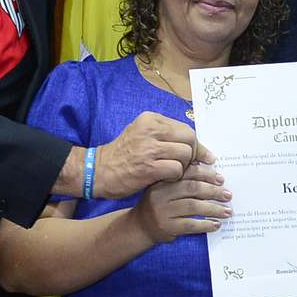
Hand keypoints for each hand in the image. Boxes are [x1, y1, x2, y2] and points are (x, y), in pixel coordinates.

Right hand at [53, 114, 217, 200]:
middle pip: (189, 139)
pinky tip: (165, 178)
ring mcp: (149, 148)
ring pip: (185, 154)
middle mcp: (150, 129)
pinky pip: (177, 169)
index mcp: (150, 119)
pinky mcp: (148, 167)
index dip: (194, 143)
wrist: (98, 171)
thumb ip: (166, 136)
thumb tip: (199, 147)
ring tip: (171, 171)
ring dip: (183, 167)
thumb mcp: (142, 135)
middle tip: (185, 164)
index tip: (197, 155)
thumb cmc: (122, 155)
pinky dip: (176, 176)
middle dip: (193, 154)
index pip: (185, 128)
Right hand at [134, 164, 232, 244]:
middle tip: (228, 195)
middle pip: (192, 188)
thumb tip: (209, 170)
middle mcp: (161, 194)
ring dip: (214, 209)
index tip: (221, 179)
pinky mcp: (167, 227)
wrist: (140, 226)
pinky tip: (216, 224)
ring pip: (193, 207)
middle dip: (213, 191)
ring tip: (227, 211)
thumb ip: (182, 178)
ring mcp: (163, 211)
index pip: (187, 172)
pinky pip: (190, 225)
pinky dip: (205, 225)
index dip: (206, 174)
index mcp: (163, 180)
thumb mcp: (165, 188)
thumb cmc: (159, 204)